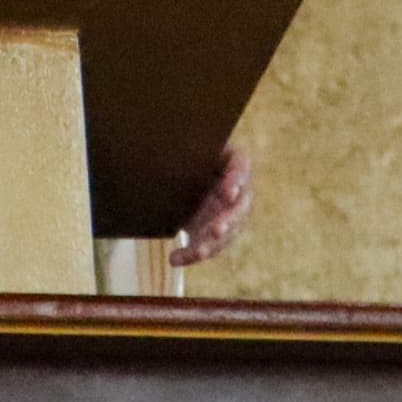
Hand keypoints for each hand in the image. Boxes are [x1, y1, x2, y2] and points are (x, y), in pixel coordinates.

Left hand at [172, 141, 252, 266]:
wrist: (178, 171)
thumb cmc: (184, 152)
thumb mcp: (184, 147)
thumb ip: (181, 147)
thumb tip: (161, 142)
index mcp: (232, 161)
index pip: (241, 167)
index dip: (237, 179)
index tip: (227, 191)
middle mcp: (236, 189)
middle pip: (239, 207)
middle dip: (229, 220)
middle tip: (217, 229)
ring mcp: (227, 213)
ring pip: (226, 233)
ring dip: (212, 245)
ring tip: (197, 252)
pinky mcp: (212, 230)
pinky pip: (206, 245)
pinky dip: (191, 254)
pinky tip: (174, 259)